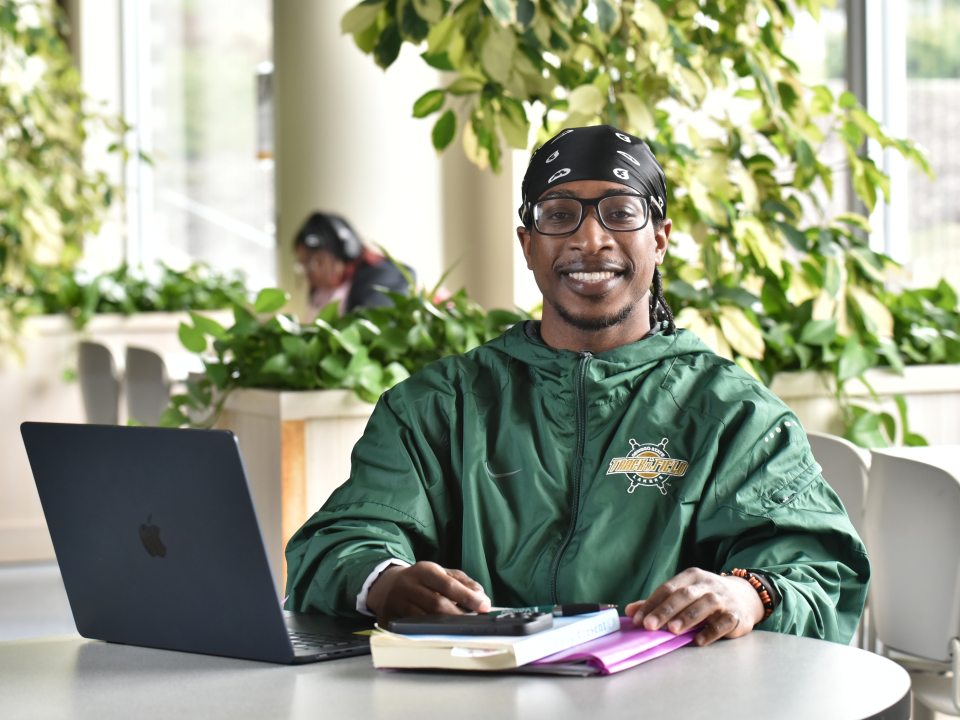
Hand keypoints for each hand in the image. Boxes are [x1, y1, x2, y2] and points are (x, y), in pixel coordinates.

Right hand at [365, 561, 491, 622]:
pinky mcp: (390, 619)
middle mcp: (409, 585)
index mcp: (424, 570)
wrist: (386, 585)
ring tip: (461, 629)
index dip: (468, 597)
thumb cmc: (421, 581)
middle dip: (459, 616)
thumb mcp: (440, 574)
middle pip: (437, 605)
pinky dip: (429, 633)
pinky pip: (412, 630)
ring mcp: (397, 603)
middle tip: (475, 623)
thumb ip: (462, 582)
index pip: (449, 585)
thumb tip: (481, 596)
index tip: (485, 606)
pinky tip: (441, 635)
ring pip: (425, 620)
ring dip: (446, 627)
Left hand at [624, 567, 763, 645]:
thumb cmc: (704, 596)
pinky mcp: (736, 615)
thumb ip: (658, 603)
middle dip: (665, 610)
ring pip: (705, 605)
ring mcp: (723, 599)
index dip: (652, 604)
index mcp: (691, 576)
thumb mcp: (683, 594)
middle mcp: (707, 584)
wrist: (744, 596)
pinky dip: (711, 631)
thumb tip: (630, 611)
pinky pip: (723, 622)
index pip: (668, 588)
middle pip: (684, 595)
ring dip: (687, 617)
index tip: (638, 620)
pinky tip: (698, 640)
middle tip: (649, 626)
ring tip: (672, 630)